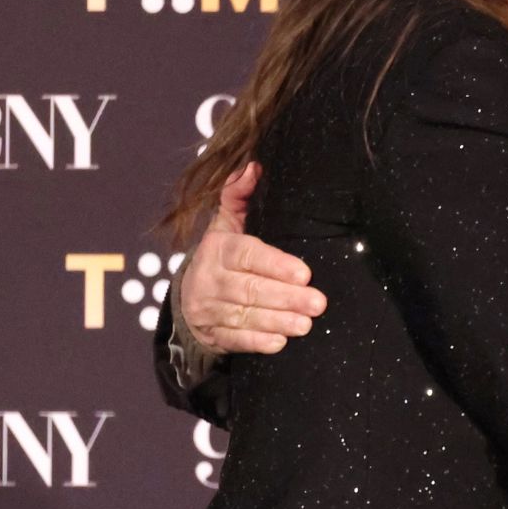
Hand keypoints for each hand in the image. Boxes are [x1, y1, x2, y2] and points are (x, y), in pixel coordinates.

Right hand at [181, 162, 325, 354]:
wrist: (189, 296)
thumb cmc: (222, 254)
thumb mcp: (226, 223)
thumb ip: (239, 195)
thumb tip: (254, 166)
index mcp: (217, 248)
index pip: (247, 255)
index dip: (275, 265)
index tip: (304, 274)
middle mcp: (209, 279)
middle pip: (250, 289)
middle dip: (286, 297)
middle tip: (317, 302)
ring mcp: (208, 309)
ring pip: (244, 316)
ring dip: (277, 321)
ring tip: (306, 324)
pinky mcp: (212, 334)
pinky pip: (235, 340)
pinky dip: (258, 342)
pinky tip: (280, 342)